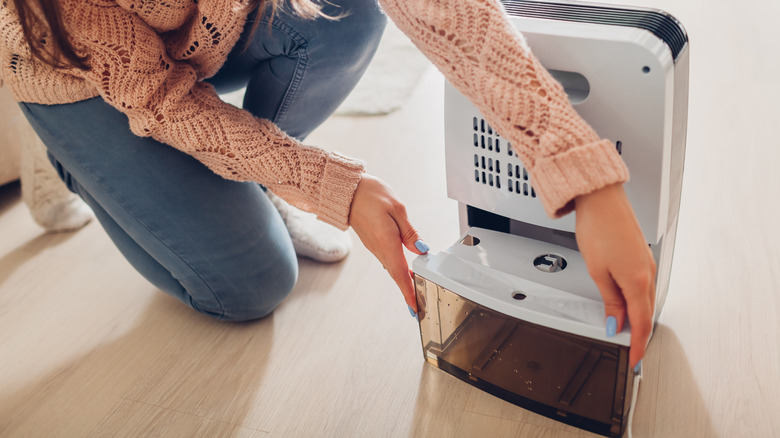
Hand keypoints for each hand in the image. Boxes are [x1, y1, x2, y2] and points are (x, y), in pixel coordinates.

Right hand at [348, 174, 427, 311]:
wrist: (345, 191)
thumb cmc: (370, 194)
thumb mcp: (397, 208)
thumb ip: (410, 232)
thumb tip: (422, 249)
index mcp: (387, 241)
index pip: (401, 273)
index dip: (409, 291)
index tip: (415, 308)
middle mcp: (379, 248)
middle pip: (397, 274)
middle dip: (408, 291)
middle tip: (420, 305)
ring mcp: (374, 247)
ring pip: (392, 268)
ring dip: (404, 281)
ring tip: (417, 292)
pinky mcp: (373, 242)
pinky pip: (388, 260)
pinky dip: (398, 269)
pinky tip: (405, 270)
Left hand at [574, 183, 656, 368]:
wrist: (602, 198)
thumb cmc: (598, 228)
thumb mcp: (598, 272)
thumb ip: (610, 301)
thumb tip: (616, 324)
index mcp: (637, 281)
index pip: (641, 324)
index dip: (638, 346)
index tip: (635, 361)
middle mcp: (647, 273)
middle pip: (645, 314)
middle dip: (640, 335)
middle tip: (632, 353)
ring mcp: (647, 264)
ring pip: (645, 300)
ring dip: (638, 318)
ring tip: (628, 333)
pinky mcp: (642, 256)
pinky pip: (644, 287)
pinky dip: (637, 301)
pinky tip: (628, 305)